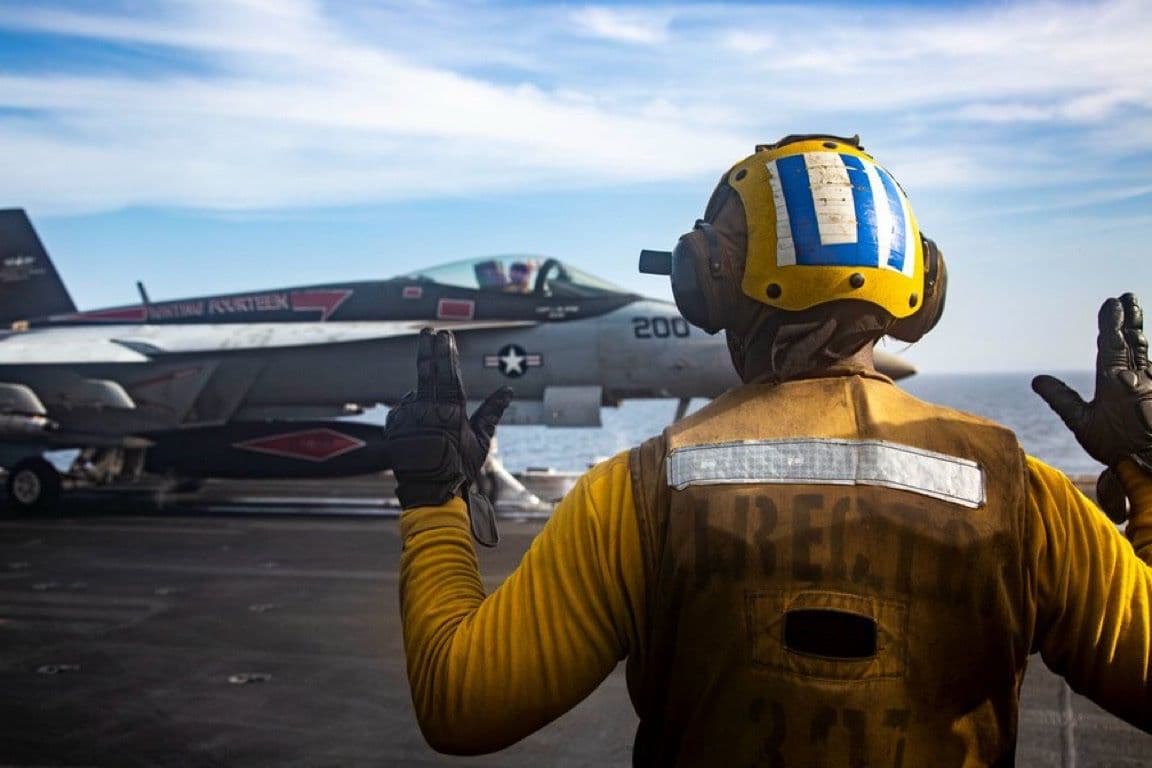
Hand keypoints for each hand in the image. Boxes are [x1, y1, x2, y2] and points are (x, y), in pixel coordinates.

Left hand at [384, 328, 512, 545]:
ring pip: (415, 391)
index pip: (448, 374)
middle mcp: (427, 410)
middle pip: (427, 372)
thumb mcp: (481, 440)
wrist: (428, 491)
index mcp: (451, 411)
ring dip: (422, 385)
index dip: (447, 353)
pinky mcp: (393, 426)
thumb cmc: (460, 467)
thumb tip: (508, 390)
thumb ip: (492, 412)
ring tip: (429, 387)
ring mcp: (408, 417)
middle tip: (428, 332)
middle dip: (429, 350)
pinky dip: (411, 408)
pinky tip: (418, 418)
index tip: (445, 335)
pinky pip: (403, 409)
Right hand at [1033, 293, 1151, 475]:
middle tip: (1129, 298)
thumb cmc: (1118, 446)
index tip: (1111, 302)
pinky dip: (1148, 360)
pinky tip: (1147, 359)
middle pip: (1133, 341)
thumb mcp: (1082, 424)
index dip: (1111, 321)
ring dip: (1140, 334)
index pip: (1111, 342)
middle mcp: (1137, 376)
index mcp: (1113, 379)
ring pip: (1145, 353)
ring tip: (1136, 320)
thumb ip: (1061, 399)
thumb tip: (1037, 379)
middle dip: (1130, 319)